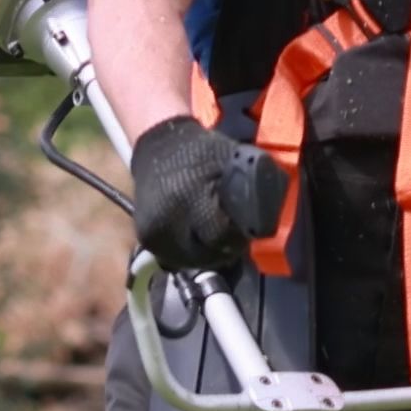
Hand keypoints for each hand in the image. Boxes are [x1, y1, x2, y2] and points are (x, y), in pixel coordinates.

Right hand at [129, 117, 287, 271]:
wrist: (158, 148)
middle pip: (205, 256)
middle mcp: (167, 220)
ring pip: (190, 262)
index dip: (237, 238)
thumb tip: (265, 222)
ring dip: (205, 254)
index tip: (243, 231)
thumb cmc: (199, 153)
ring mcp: (153, 233)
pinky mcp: (146, 239)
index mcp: (189, 197)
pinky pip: (174, 258)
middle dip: (222, 248)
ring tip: (211, 235)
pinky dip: (188, 251)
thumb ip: (249, 190)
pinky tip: (194, 236)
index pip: (221, 237)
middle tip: (229, 233)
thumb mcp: (231, 161)